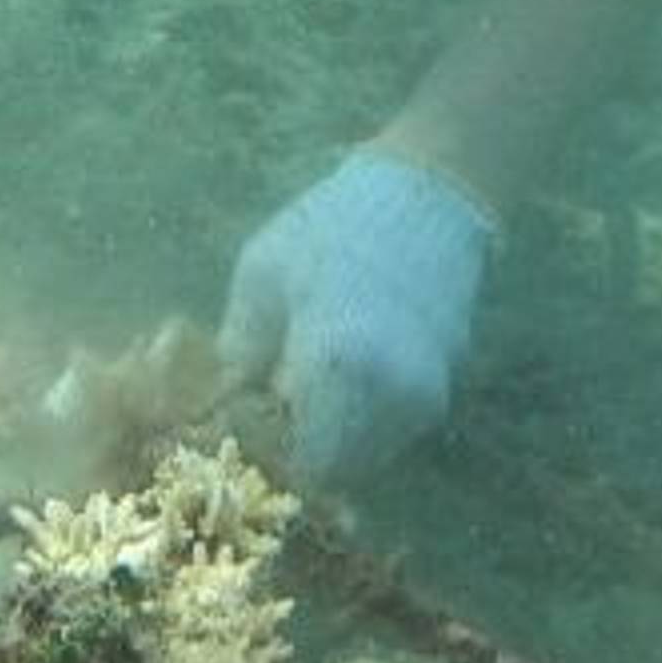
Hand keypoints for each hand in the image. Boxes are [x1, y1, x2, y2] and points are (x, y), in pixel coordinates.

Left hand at [217, 151, 492, 485]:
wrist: (429, 193)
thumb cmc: (334, 225)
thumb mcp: (263, 274)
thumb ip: (240, 351)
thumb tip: (219, 407)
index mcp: (338, 366)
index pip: (298, 461)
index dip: (267, 454)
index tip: (244, 429)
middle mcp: (391, 398)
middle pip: (333, 469)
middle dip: (298, 450)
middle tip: (268, 410)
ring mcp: (424, 399)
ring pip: (365, 457)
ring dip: (331, 438)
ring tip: (303, 386)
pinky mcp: (442, 390)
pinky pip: (390, 432)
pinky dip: (361, 420)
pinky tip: (341, 374)